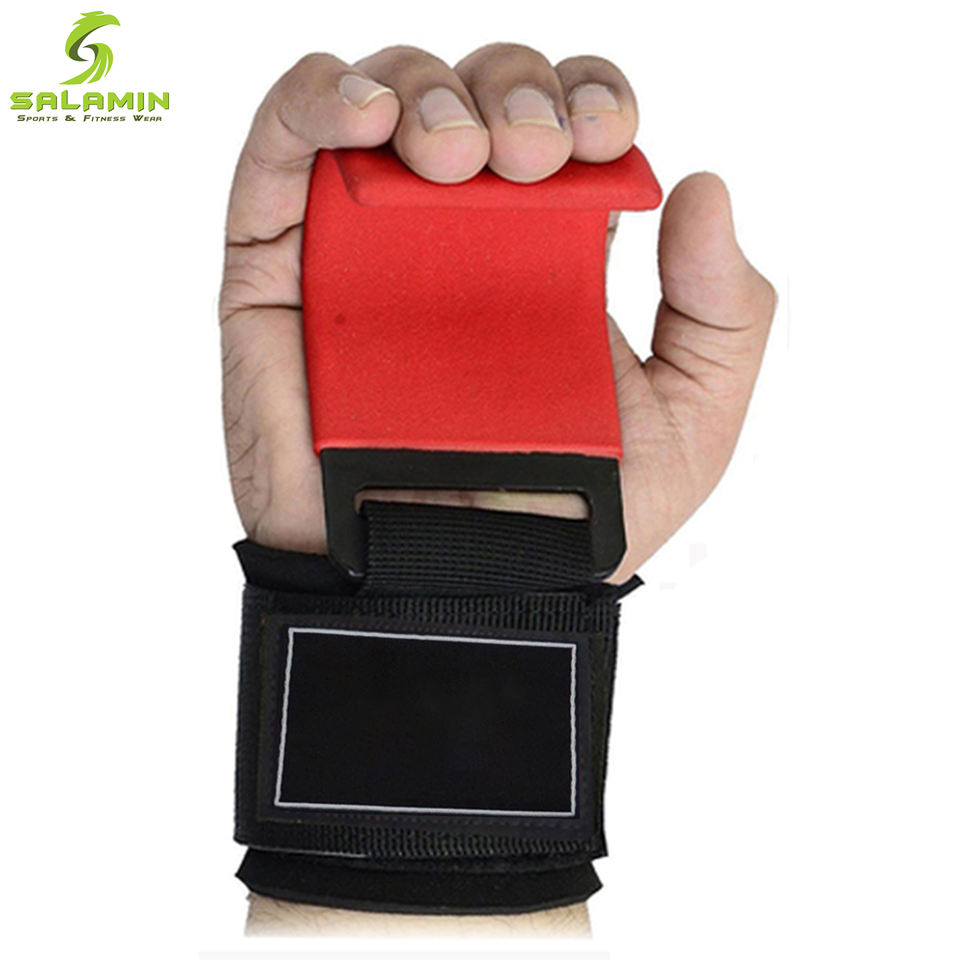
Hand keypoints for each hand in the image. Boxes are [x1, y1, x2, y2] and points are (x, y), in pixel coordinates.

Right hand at [219, 44, 774, 580]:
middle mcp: (457, 244)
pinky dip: (311, 100)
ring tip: (456, 157)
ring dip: (424, 89)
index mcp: (548, 262)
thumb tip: (701, 188)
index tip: (609, 140)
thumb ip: (723, 313)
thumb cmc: (564, 530)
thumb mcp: (689, 427)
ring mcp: (366, 254)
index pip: (563, 128)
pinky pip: (276, 157)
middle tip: (532, 160)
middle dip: (513, 92)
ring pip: (382, 104)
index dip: (588, 98)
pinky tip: (364, 112)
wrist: (451, 599)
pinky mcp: (277, 279)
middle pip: (476, 96)